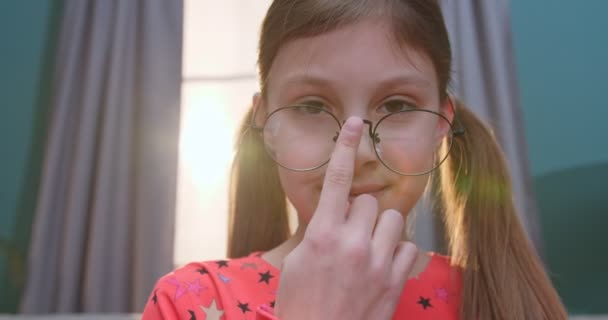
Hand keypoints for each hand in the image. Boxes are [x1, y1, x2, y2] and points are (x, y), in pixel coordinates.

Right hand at [274, 117, 417, 319]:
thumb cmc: (301, 304)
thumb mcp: (297, 264)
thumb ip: (318, 234)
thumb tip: (334, 217)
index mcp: (322, 235)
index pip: (337, 180)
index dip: (346, 147)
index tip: (354, 123)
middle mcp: (352, 244)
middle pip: (368, 201)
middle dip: (358, 212)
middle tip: (348, 234)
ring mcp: (377, 262)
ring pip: (391, 219)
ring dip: (379, 228)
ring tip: (367, 247)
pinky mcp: (395, 280)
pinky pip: (407, 246)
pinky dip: (395, 250)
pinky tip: (382, 263)